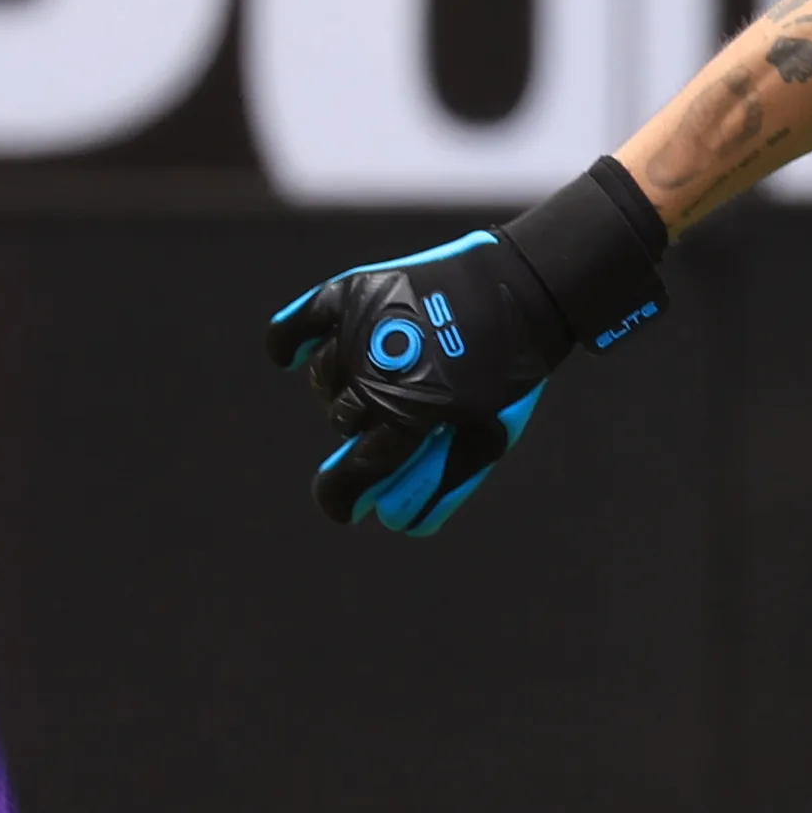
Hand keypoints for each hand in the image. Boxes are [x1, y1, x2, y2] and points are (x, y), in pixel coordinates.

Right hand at [262, 159, 665, 534]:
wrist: (523, 288)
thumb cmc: (509, 370)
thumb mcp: (488, 433)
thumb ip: (444, 479)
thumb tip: (400, 524)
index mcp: (413, 415)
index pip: (356, 471)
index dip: (341, 497)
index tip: (341, 510)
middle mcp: (377, 375)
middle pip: (341, 422)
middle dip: (364, 428)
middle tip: (397, 412)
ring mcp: (361, 330)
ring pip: (324, 379)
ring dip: (343, 389)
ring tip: (378, 379)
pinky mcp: (353, 293)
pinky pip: (300, 324)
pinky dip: (289, 341)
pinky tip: (288, 357)